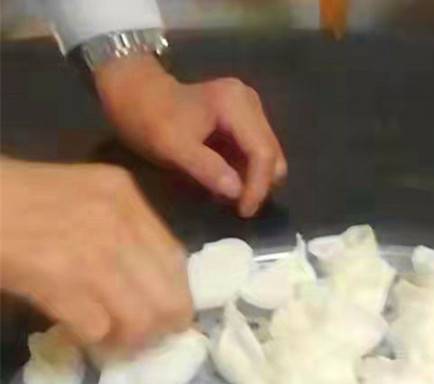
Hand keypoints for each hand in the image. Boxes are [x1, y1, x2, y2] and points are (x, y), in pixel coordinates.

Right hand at [0, 158, 191, 347]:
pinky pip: (98, 329)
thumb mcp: (81, 199)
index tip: (161, 317)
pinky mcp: (61, 278)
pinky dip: (90, 340)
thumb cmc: (15, 203)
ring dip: (126, 341)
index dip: (173, 298)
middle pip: (169, 298)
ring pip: (141, 320)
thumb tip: (152, 289)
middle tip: (136, 339)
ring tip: (108, 341)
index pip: (177, 261)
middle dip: (156, 329)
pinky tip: (77, 332)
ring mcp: (92, 250)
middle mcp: (118, 220)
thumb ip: (121, 233)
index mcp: (124, 195)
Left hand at [95, 56, 286, 217]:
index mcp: (236, 104)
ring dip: (252, 182)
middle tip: (235, 207)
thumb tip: (237, 193)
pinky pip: (255, 155)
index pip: (263, 153)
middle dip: (258, 185)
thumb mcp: (172, 147)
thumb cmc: (150, 118)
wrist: (134, 94)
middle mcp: (250, 103)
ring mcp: (249, 111)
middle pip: (272, 156)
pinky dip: (245, 173)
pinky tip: (224, 181)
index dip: (258, 187)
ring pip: (268, 158)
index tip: (243, 212)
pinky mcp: (244, 122)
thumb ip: (206, 168)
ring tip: (226, 196)